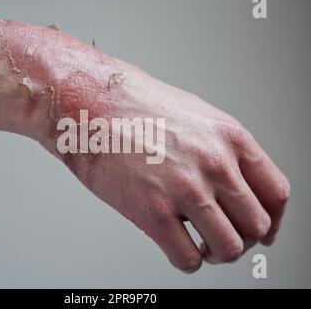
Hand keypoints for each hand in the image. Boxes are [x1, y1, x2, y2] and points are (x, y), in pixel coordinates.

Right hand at [37, 59, 289, 272]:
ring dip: (217, 254)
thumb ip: (220, 149)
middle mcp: (215, 164)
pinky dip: (187, 261)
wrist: (89, 103)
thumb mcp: (194, 115)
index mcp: (229, 138)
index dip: (272, 220)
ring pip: (229, 248)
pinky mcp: (152, 211)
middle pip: (256, 225)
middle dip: (243, 238)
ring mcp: (185, 189)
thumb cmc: (134, 106)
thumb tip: (231, 184)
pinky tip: (176, 247)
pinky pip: (188, 259)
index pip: (275, 193)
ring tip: (201, 245)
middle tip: (223, 237)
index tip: (263, 231)